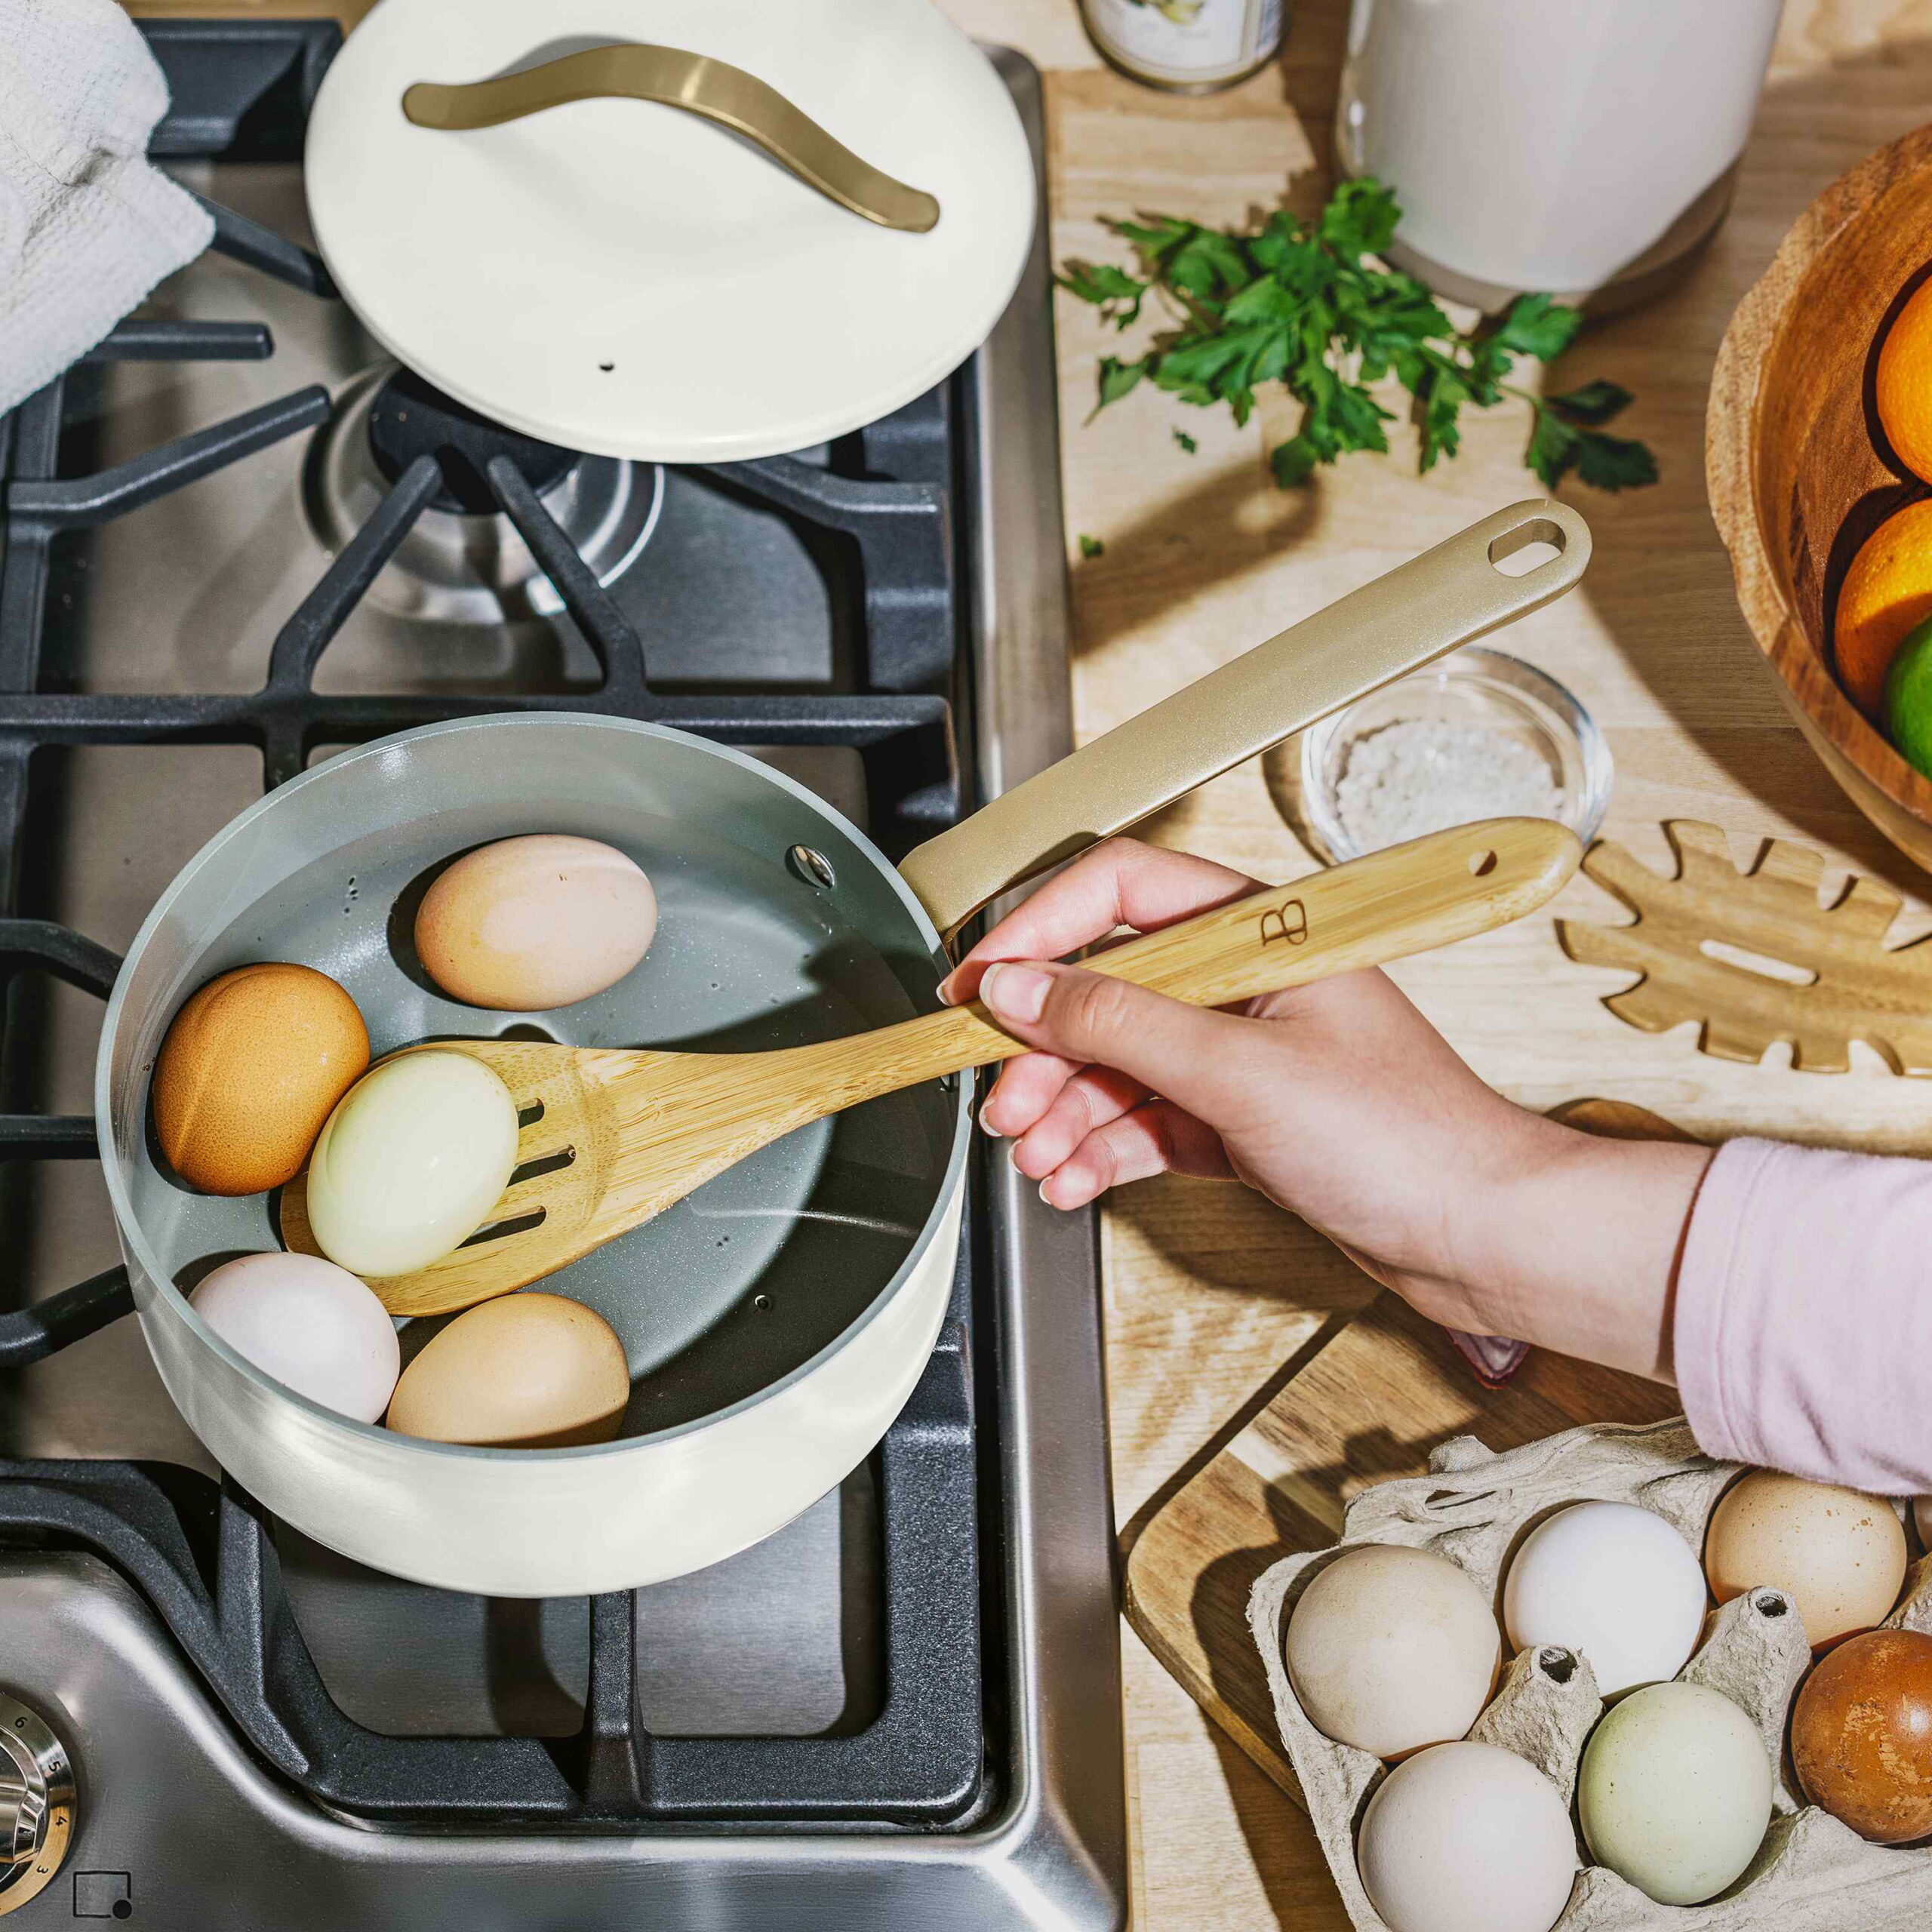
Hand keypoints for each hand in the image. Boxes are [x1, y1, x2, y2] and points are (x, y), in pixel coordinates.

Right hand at [939, 838, 1708, 1380]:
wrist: (1482, 1236)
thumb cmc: (1407, 1140)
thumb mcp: (1239, 1071)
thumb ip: (1119, 1023)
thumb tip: (1023, 988)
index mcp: (1260, 930)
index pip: (1118, 893)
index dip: (1037, 933)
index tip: (979, 986)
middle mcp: (1246, 981)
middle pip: (1106, 988)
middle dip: (1044, 1048)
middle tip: (1002, 1099)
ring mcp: (1244, 1051)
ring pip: (1119, 1061)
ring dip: (1065, 1108)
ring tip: (1034, 1152)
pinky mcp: (1243, 1118)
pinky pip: (1147, 1118)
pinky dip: (1103, 1147)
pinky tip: (1073, 1176)